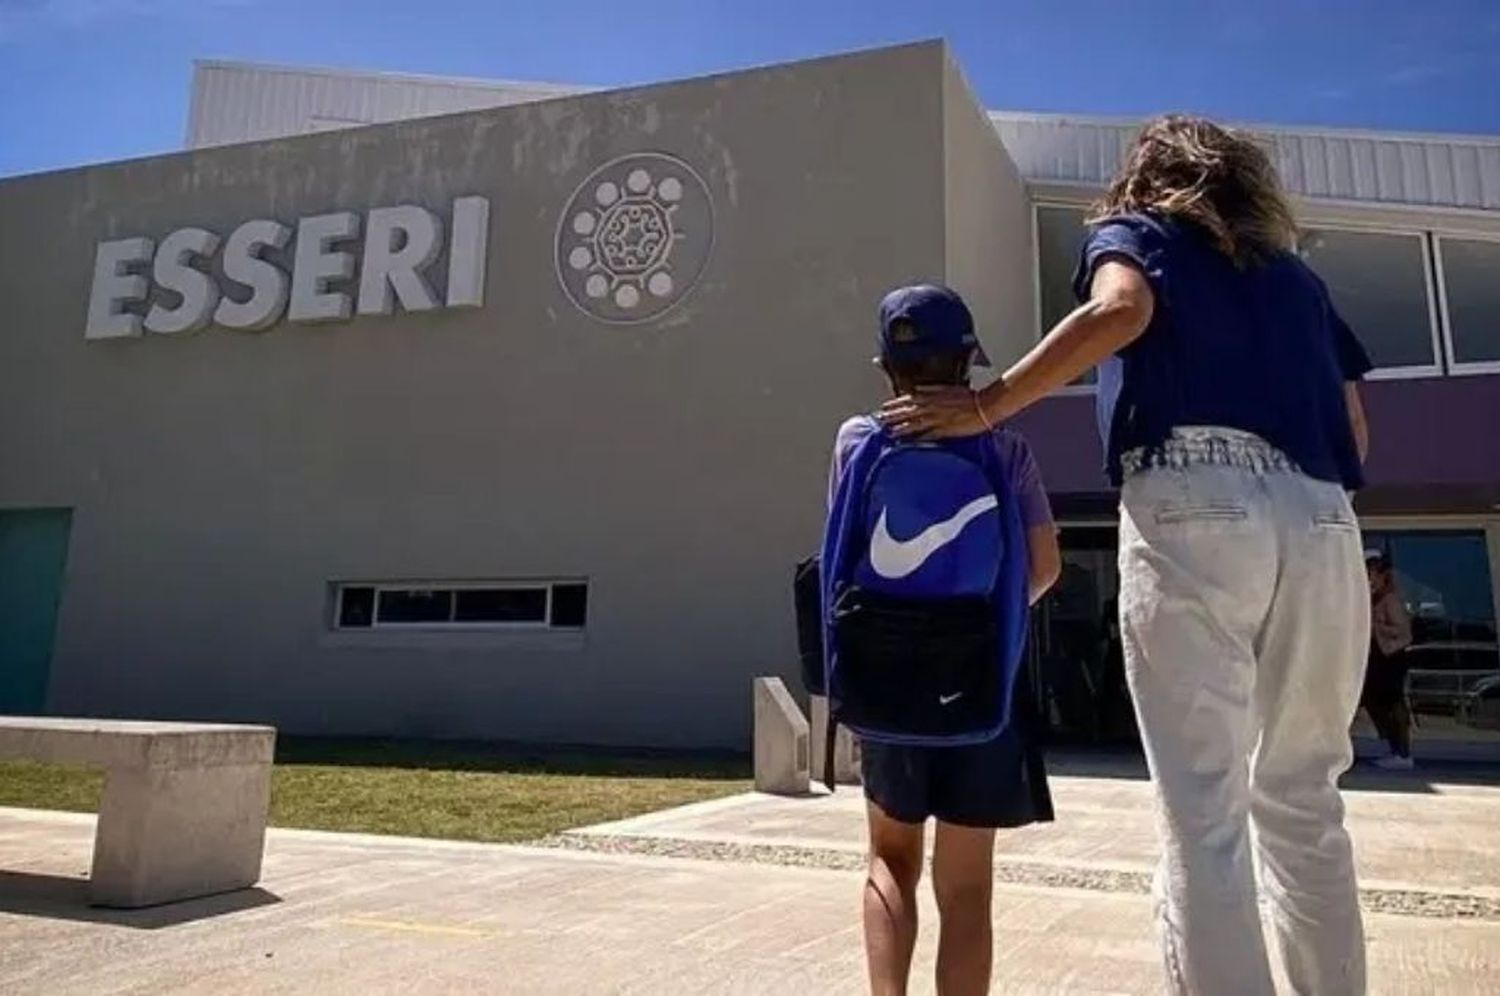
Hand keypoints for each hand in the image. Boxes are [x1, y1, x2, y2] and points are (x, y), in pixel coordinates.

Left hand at [877, 385, 991, 438]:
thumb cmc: (970, 396)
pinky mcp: (945, 431)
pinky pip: (927, 436)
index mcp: (933, 396)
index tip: (885, 407)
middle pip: (907, 412)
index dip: (895, 403)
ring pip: (914, 424)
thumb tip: (917, 390)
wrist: (985, 405)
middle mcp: (932, 407)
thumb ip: (931, 390)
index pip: (908, 399)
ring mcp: (937, 419)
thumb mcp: (947, 388)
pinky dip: (916, 439)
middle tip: (880, 421)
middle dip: (892, 416)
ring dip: (900, 428)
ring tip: (889, 433)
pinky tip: (907, 443)